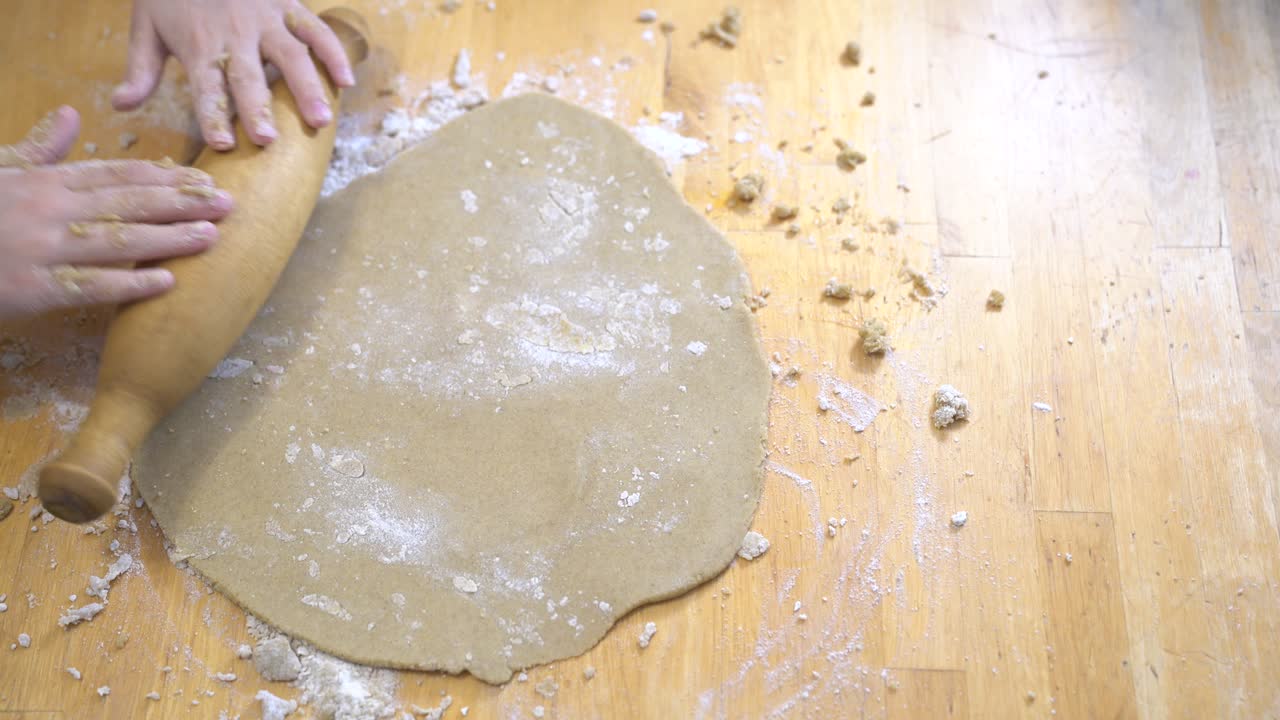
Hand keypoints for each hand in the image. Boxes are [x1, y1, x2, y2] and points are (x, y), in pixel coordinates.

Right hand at [0, 107, 232, 319]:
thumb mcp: (0, 173)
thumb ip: (38, 150)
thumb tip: (67, 114)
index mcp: (44, 183)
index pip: (116, 175)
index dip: (164, 177)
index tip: (203, 179)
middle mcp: (49, 211)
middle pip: (128, 203)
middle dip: (181, 202)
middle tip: (228, 203)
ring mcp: (41, 249)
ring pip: (118, 241)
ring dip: (169, 239)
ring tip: (212, 236)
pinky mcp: (33, 289)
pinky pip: (89, 286)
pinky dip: (130, 284)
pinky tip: (167, 283)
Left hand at [113, 0, 354, 150]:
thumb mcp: (147, 26)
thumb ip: (140, 69)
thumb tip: (122, 106)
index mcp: (199, 43)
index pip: (206, 86)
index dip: (213, 115)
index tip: (222, 144)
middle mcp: (234, 33)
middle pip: (248, 75)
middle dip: (257, 107)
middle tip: (268, 139)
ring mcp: (266, 19)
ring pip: (290, 55)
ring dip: (306, 88)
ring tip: (320, 120)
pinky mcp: (288, 6)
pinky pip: (316, 30)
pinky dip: (333, 54)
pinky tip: (347, 82)